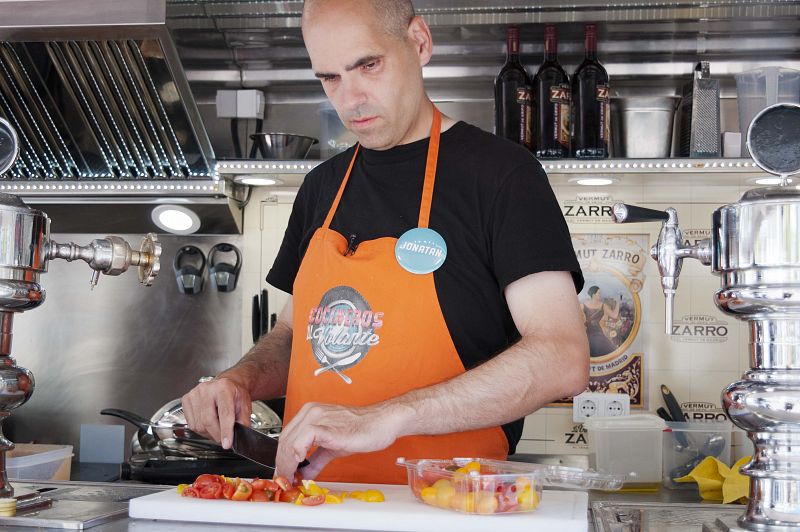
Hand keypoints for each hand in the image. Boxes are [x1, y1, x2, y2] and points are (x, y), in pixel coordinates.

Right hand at [182, 376, 252, 448]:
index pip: (224, 413)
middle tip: (224, 439)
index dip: (225, 431)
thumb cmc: (234, 393)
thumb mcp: (245, 404)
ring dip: (209, 434)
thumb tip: (239, 436)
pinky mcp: (186, 400)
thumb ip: (243, 421)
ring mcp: (194, 394)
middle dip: (217, 435)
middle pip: (208, 421)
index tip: (227, 443)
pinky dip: (200, 430)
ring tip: (217, 429)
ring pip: (199, 425)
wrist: (226, 384)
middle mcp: (207, 389)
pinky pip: (191, 424)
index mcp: (224, 388)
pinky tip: (208, 424)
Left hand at [275, 402, 403, 479]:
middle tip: (284, 481)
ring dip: (286, 464)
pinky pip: (303, 439)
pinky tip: (300, 465)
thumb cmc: (362, 430)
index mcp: (310, 414)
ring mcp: (318, 417)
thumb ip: (316, 461)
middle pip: (284, 441)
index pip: (286, 438)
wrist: (382, 423)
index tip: (283, 475)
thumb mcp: (333, 448)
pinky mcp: (327, 426)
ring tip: (290, 479)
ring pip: (290, 441)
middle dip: (281, 464)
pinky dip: (297, 454)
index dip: (282, 459)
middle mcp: (311, 412)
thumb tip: (304, 475)